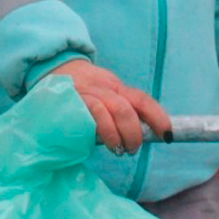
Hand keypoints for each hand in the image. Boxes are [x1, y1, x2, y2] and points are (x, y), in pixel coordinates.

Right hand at [45, 59, 170, 155]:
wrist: (52, 68)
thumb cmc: (83, 91)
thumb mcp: (105, 94)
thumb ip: (120, 110)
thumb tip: (142, 134)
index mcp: (116, 87)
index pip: (142, 99)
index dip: (157, 116)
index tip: (166, 134)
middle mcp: (104, 88)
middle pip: (126, 108)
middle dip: (134, 133)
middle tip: (132, 149)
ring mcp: (87, 93)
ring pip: (110, 111)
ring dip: (118, 136)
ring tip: (119, 150)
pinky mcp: (71, 101)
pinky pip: (90, 115)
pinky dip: (101, 131)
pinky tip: (100, 143)